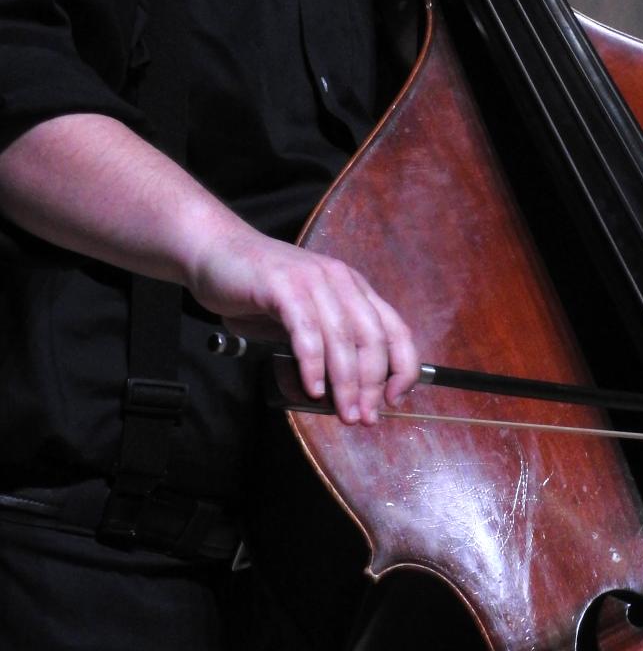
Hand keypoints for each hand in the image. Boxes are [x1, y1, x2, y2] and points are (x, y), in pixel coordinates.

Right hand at [188, 230, 418, 425]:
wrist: (214, 251)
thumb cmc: (259, 291)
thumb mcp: (305, 317)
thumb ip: (326, 345)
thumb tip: (347, 394)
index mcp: (354, 289)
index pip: (395, 330)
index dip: (402, 368)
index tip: (394, 400)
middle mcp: (341, 281)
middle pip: (372, 338)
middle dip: (372, 384)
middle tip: (365, 417)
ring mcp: (313, 280)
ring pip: (342, 337)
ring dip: (346, 382)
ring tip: (344, 413)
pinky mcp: (282, 285)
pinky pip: (306, 330)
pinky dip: (313, 363)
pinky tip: (313, 388)